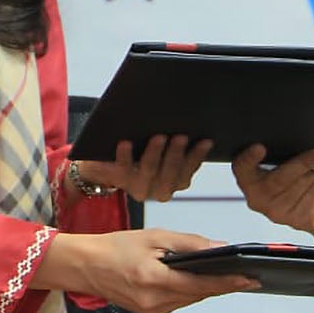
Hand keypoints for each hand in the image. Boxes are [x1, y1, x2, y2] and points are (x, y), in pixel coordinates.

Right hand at [71, 229, 259, 312]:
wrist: (86, 265)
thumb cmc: (115, 248)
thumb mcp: (154, 237)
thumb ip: (189, 243)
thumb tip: (218, 247)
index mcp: (154, 279)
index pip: (201, 285)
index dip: (228, 282)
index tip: (249, 279)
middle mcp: (154, 301)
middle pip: (198, 294)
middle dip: (218, 282)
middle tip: (239, 271)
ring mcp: (151, 311)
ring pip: (189, 299)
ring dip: (202, 286)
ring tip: (216, 271)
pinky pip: (177, 302)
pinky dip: (186, 290)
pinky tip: (188, 278)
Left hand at [75, 136, 212, 201]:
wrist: (108, 163)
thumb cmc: (142, 151)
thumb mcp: (164, 149)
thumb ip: (179, 142)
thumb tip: (193, 122)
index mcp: (175, 182)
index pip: (190, 169)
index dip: (198, 156)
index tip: (206, 141)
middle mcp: (159, 189)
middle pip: (171, 174)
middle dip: (177, 154)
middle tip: (181, 136)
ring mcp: (139, 187)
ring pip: (149, 172)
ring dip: (155, 154)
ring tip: (159, 137)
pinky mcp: (119, 179)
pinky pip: (123, 169)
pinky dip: (125, 155)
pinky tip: (126, 143)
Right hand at [230, 144, 313, 230]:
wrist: (310, 208)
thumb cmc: (292, 177)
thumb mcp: (281, 163)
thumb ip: (280, 155)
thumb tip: (298, 144)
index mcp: (248, 180)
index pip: (241, 168)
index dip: (248, 159)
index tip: (260, 148)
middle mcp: (258, 200)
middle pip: (280, 178)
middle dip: (303, 163)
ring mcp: (277, 214)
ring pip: (303, 184)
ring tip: (311, 175)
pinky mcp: (297, 221)